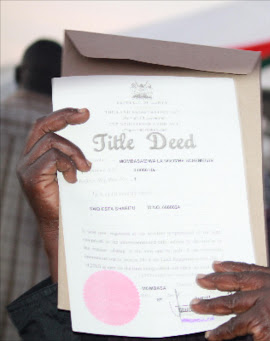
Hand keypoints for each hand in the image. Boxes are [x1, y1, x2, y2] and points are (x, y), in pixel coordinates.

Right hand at [16, 108, 90, 281]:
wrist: (64, 229)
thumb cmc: (75, 200)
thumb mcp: (78, 172)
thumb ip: (78, 155)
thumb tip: (100, 137)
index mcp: (37, 154)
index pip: (45, 125)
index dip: (62, 115)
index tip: (84, 111)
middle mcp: (28, 158)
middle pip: (42, 125)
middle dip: (64, 116)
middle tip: (85, 115)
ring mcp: (26, 168)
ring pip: (51, 142)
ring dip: (74, 152)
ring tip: (86, 167)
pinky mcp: (30, 178)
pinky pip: (51, 158)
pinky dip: (67, 164)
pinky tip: (75, 178)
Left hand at [190, 261, 269, 340]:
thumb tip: (245, 297)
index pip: (254, 269)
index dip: (233, 267)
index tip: (217, 265)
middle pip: (240, 280)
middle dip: (217, 280)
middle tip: (200, 279)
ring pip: (233, 301)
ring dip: (211, 304)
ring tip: (196, 305)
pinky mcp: (263, 318)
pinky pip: (235, 325)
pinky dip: (222, 331)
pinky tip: (212, 334)